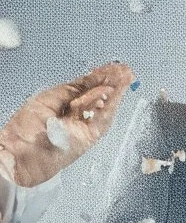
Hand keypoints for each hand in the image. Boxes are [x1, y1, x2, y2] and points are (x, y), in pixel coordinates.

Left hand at [0, 63, 134, 186]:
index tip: (114, 68)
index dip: (100, 76)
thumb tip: (91, 82)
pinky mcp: (89, 138)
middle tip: (125, 71)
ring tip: (126, 79)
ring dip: (116, 93)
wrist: (21, 154)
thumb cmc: (26, 129)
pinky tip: (117, 94)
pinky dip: (111, 106)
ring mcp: (83, 126)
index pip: (86, 86)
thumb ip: (72, 91)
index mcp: (62, 103)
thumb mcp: (48, 99)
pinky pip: (103, 120)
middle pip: (98, 96)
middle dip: (113, 83)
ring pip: (104, 107)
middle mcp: (75, 114)